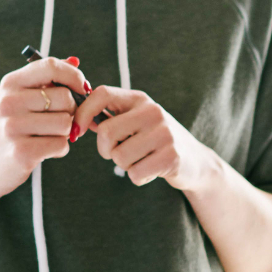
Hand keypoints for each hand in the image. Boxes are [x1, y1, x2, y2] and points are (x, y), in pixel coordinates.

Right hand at [0, 55, 91, 214]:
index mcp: (10, 84)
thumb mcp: (20, 99)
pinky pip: (61, 145)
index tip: (81, 90)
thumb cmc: (10, 129)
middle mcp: (9, 102)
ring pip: (66, 123)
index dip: (74, 77)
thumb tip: (75, 61)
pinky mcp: (21, 152)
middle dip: (71, 112)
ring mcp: (13, 127)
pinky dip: (59, 150)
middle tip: (59, 122)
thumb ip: (46, 80)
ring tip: (47, 137)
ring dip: (65, 133)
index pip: (51, 66)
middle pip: (65, 98)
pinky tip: (44, 151)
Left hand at [76, 86, 215, 190]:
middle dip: (105, 150)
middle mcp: (153, 112)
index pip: (102, 94)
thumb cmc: (156, 141)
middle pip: (107, 132)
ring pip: (120, 157)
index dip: (83, 112)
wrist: (196, 162)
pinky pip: (135, 174)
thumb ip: (110, 117)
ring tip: (141, 160)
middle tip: (116, 153)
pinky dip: (138, 177)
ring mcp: (165, 134)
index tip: (77, 132)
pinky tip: (152, 170)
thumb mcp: (136, 122)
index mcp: (140, 99)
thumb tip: (75, 118)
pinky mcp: (171, 158)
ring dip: (124, 166)